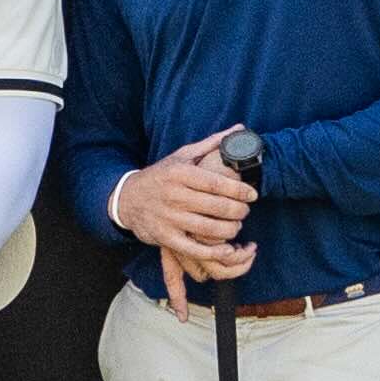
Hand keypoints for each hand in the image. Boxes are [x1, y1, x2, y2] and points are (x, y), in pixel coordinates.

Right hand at [107, 140, 260, 291]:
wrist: (126, 198)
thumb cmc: (161, 175)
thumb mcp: (182, 156)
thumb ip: (211, 144)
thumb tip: (240, 129)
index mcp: (179, 173)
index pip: (216, 183)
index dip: (239, 190)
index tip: (253, 194)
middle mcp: (173, 196)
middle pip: (216, 206)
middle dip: (238, 210)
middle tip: (246, 210)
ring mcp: (168, 218)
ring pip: (209, 229)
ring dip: (230, 229)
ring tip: (237, 224)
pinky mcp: (165, 237)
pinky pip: (193, 248)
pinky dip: (213, 251)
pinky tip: (227, 248)